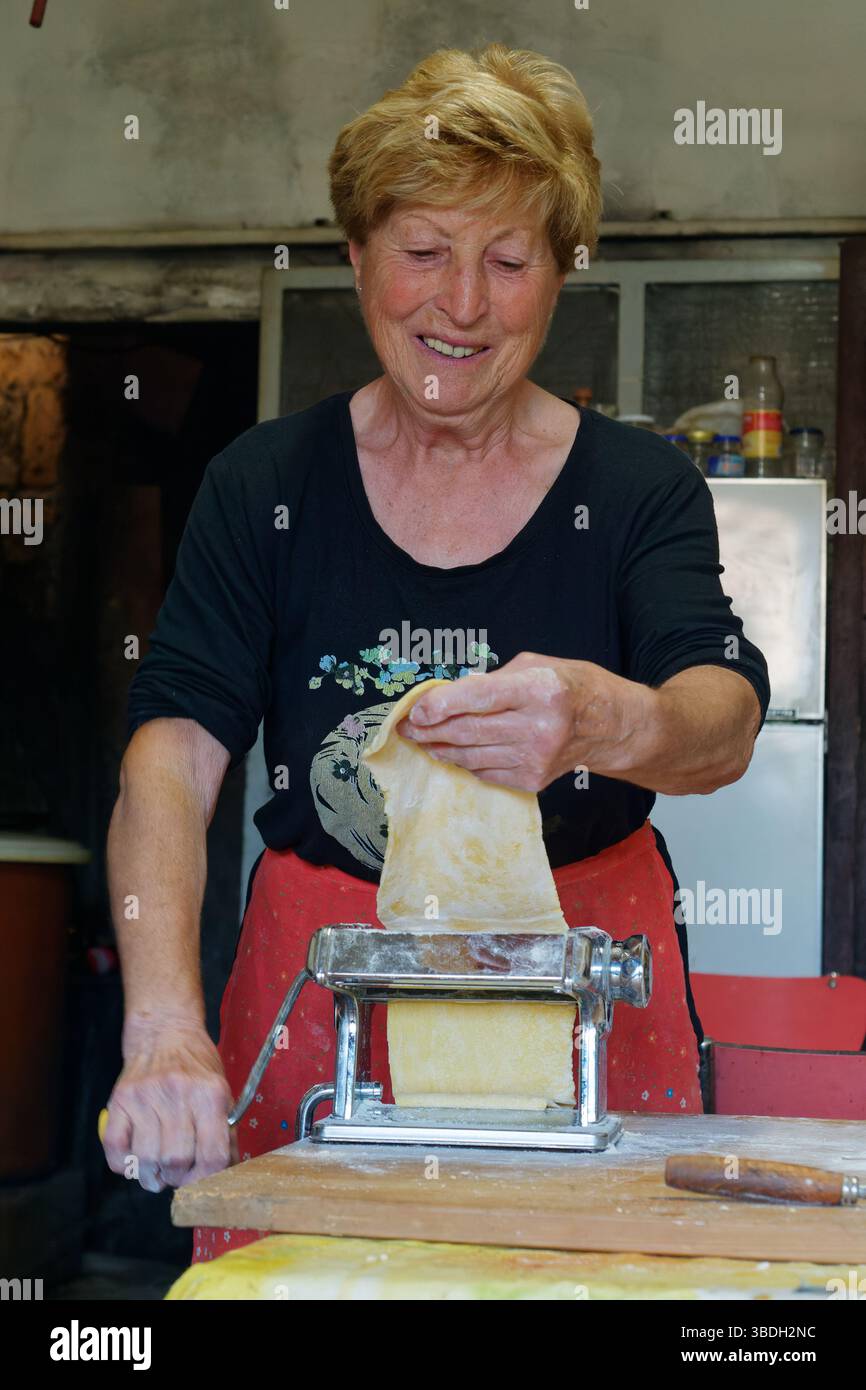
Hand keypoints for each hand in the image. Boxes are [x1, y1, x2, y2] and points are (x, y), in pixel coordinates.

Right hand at [102, 1012, 236, 1192]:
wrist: (165, 1031)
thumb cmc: (197, 1066)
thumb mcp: (221, 1091)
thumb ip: (224, 1132)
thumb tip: (225, 1174)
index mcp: (211, 1094)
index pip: (213, 1155)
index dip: (207, 1179)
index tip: (200, 1181)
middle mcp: (179, 1094)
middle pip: (177, 1161)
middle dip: (177, 1178)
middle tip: (176, 1174)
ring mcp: (146, 1096)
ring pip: (147, 1159)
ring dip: (151, 1176)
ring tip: (156, 1172)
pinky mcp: (120, 1099)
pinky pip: (116, 1148)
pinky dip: (124, 1165)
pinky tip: (135, 1161)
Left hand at [399, 652, 655, 792]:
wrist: (611, 726)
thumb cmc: (572, 686)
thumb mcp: (535, 665)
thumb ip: (491, 682)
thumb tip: (447, 697)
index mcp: (540, 690)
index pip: (478, 699)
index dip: (440, 705)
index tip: (415, 710)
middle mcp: (538, 728)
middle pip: (467, 732)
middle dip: (429, 729)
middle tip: (406, 726)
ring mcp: (535, 759)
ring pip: (470, 756)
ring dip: (439, 748)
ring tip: (420, 739)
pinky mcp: (532, 780)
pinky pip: (484, 772)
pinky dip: (463, 762)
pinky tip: (450, 751)